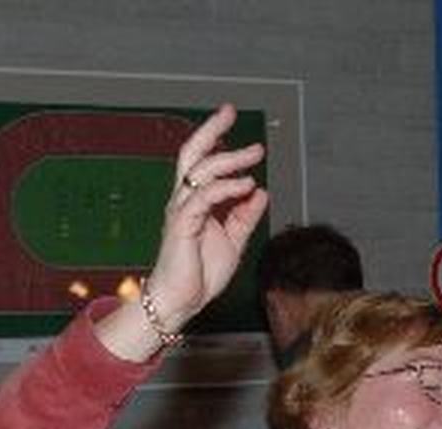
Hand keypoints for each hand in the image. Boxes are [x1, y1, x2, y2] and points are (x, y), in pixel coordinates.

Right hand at [144, 104, 270, 329]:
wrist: (180, 302)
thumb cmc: (199, 275)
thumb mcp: (233, 241)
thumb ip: (245, 216)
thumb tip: (260, 191)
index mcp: (194, 202)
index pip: (202, 161)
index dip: (214, 138)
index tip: (231, 119)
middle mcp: (184, 200)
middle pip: (192, 154)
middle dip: (210, 130)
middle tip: (230, 113)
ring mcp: (181, 211)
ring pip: (200, 172)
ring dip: (229, 160)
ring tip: (254, 154)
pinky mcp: (182, 225)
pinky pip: (203, 197)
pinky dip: (226, 188)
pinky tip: (245, 185)